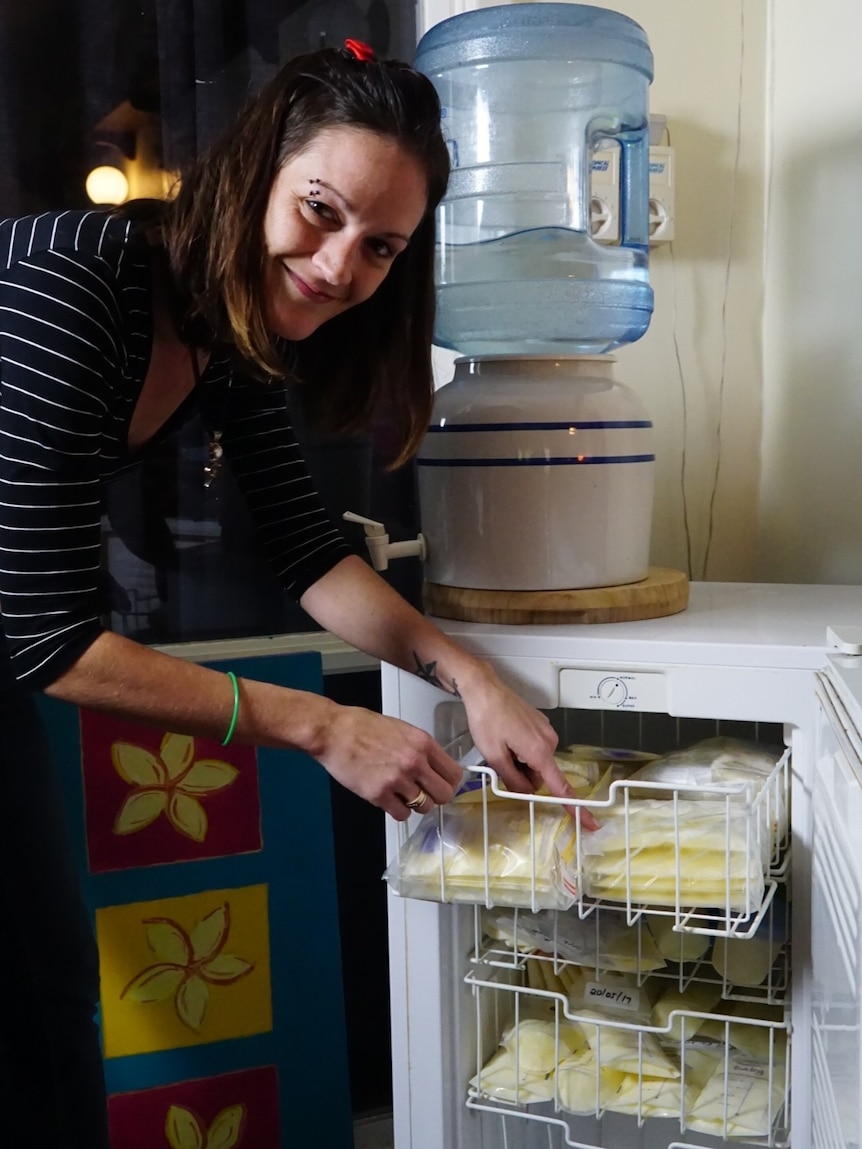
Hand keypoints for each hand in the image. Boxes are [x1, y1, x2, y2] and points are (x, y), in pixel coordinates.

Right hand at [314, 703, 462, 819]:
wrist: (333, 731)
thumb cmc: (361, 726)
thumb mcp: (401, 728)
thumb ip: (420, 748)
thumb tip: (433, 764)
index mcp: (423, 743)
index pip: (454, 773)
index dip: (449, 782)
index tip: (442, 784)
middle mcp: (414, 762)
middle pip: (444, 795)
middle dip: (435, 797)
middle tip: (424, 794)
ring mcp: (397, 780)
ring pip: (424, 807)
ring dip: (415, 804)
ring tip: (403, 795)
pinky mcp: (379, 794)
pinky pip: (401, 814)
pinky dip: (397, 811)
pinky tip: (389, 800)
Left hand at [459, 664, 599, 830]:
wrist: (485, 690)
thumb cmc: (487, 719)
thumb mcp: (494, 757)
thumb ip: (512, 781)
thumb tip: (525, 794)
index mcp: (540, 752)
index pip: (561, 786)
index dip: (575, 807)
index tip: (590, 822)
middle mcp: (550, 742)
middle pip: (542, 776)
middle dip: (523, 775)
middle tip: (502, 759)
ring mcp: (547, 731)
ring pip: (537, 762)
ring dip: (521, 761)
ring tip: (503, 744)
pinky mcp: (542, 725)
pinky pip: (536, 748)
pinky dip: (523, 749)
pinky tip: (508, 736)